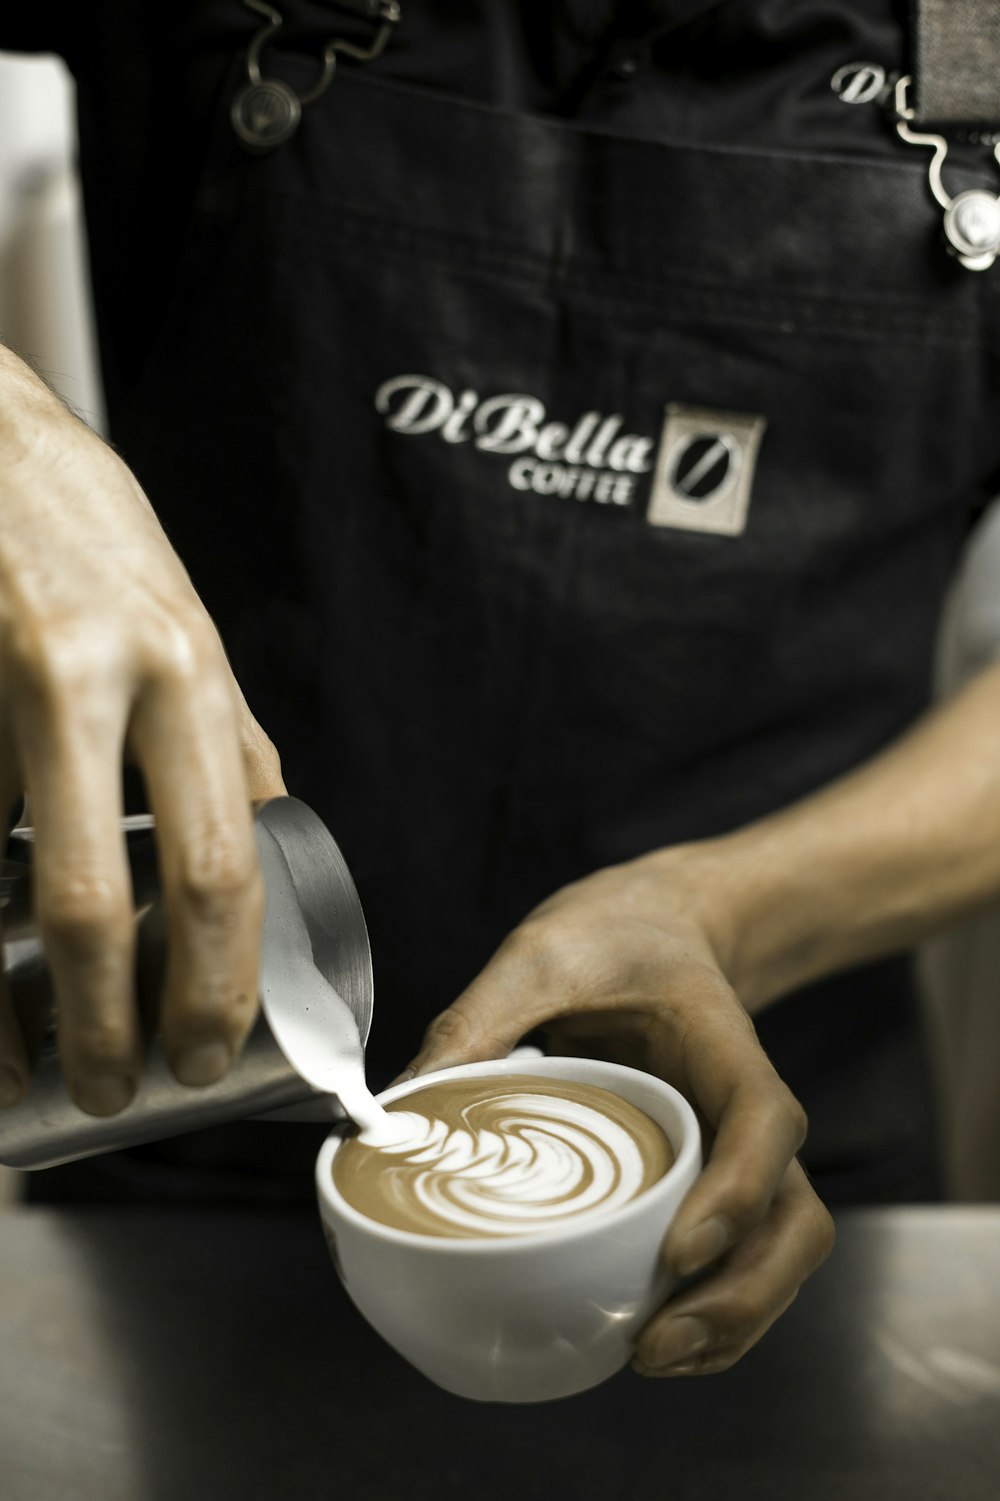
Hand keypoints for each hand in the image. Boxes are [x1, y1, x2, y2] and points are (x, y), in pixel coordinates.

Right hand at [0, 350, 285, 1115]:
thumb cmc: (88, 529)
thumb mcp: (184, 620)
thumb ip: (221, 729)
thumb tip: (261, 823)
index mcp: (185, 668)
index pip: (220, 857)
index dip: (217, 975)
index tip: (208, 1046)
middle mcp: (94, 679)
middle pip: (103, 897)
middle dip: (113, 1022)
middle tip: (125, 1093)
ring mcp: (1, 689)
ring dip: (9, 1006)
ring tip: (28, 1074)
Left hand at [403, 848, 834, 1375]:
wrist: (655, 924)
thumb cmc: (612, 937)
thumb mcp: (541, 956)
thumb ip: (479, 1018)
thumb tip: (395, 1108)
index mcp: (723, 1047)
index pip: (764, 1124)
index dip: (736, 1195)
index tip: (677, 1251)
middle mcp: (745, 1113)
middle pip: (794, 1219)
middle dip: (740, 1296)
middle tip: (653, 1343)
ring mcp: (736, 1154)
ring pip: (781, 1253)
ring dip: (734, 1323)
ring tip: (649, 1357)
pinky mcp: (709, 1181)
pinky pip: (742, 1261)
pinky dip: (715, 1316)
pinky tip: (650, 1340)